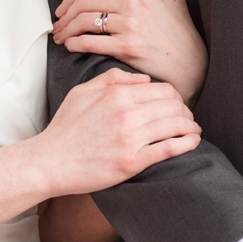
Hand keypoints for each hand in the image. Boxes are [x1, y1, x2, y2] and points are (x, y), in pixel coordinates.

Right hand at [32, 69, 199, 196]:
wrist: (49, 161)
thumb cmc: (65, 127)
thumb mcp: (82, 91)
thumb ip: (113, 79)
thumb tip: (145, 79)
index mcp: (116, 94)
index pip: (162, 89)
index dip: (175, 97)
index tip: (177, 105)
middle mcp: (126, 113)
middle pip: (173, 106)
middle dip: (185, 111)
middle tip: (187, 119)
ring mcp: (130, 138)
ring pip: (176, 125)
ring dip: (190, 127)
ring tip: (193, 131)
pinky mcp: (132, 162)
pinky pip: (169, 148)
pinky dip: (187, 143)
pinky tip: (193, 142)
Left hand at [53, 0, 208, 104]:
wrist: (191, 61)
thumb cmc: (179, 24)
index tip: (64, 6)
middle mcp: (133, 1)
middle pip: (84, 1)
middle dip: (64, 13)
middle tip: (58, 23)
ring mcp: (130, 24)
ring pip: (83, 20)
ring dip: (66, 29)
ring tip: (61, 37)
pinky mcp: (127, 47)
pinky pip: (89, 42)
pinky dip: (74, 44)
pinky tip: (71, 46)